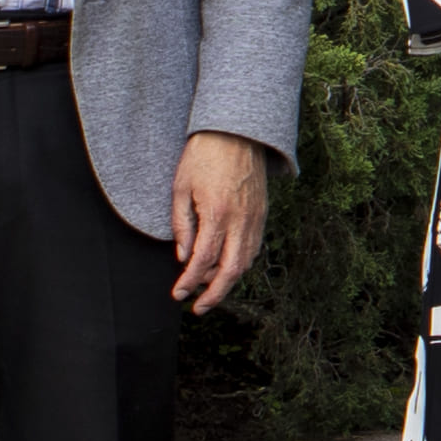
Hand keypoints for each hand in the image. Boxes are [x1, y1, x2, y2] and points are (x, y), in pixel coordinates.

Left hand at [169, 135, 269, 312]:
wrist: (236, 132)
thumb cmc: (203, 156)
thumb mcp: (181, 188)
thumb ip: (182, 225)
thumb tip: (183, 256)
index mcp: (217, 213)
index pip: (204, 260)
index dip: (190, 282)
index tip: (178, 295)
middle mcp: (241, 220)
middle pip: (231, 270)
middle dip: (214, 295)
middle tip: (198, 308)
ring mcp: (255, 218)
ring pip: (246, 262)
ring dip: (228, 281)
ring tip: (208, 289)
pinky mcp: (262, 213)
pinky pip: (254, 248)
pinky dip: (240, 264)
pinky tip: (226, 267)